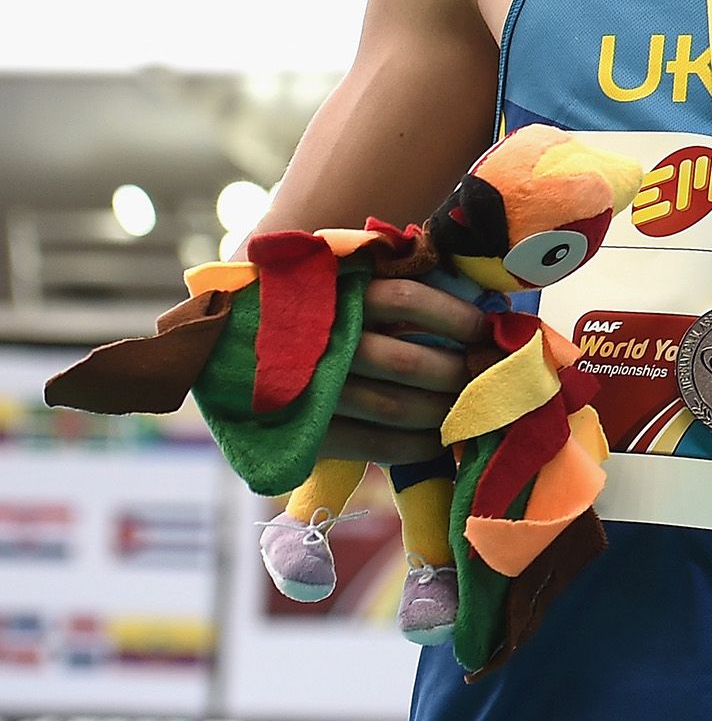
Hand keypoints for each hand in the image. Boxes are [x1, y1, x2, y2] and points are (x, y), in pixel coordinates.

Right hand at [312, 276, 482, 465]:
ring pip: (394, 405)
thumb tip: (470, 296)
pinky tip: (436, 441)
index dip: (457, 317)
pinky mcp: (300, 430)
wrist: (212, 347)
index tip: (487, 328)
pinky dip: (413, 445)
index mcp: (328, 293)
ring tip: (470, 407)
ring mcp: (308, 389)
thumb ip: (384, 279)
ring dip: (443, 410)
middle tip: (489, 374)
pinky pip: (371, 443)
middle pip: (407, 360)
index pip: (407, 300)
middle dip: (460, 371)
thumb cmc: (294, 304)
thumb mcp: (331, 275)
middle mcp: (319, 340)